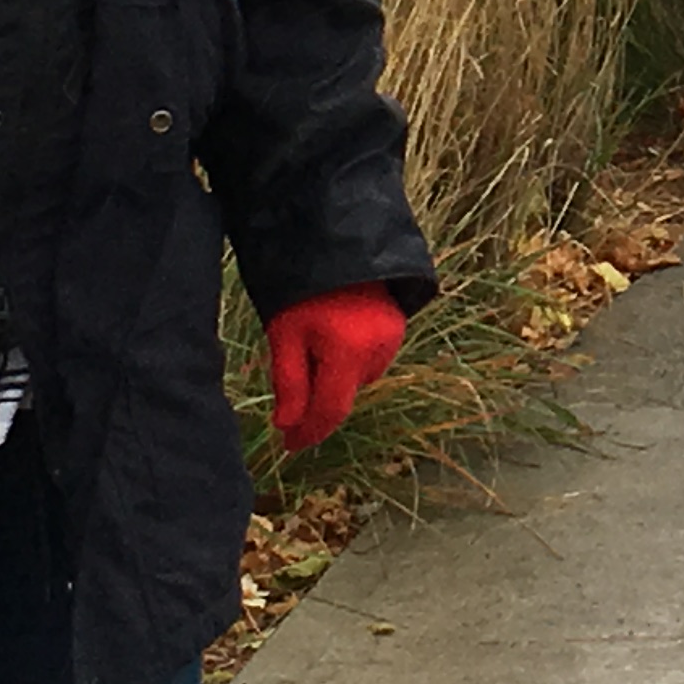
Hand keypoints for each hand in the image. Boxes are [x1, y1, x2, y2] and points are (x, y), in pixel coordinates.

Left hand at [263, 284, 408, 453]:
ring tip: (310, 355)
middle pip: (345, 395)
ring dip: (335, 381)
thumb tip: (288, 426)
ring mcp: (393, 336)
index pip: (331, 410)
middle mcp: (378, 349)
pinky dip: (350, 362)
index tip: (288, 444)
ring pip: (358, 379)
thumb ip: (289, 384)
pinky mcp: (398, 325)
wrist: (334, 239)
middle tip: (290, 398)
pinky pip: (371, 359)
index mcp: (348, 351)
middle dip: (318, 402)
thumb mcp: (285, 335)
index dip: (309, 432)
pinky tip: (332, 342)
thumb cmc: (301, 287)